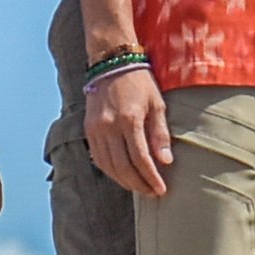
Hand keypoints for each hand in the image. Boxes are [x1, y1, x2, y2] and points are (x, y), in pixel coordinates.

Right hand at [86, 67, 172, 198]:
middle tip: (152, 192)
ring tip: (139, 187)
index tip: (161, 189)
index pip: (140, 159)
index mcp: (129, 119)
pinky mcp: (89, 130)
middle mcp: (109, 126)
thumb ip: (160, 134)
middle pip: (123, 167)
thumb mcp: (157, 104)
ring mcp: (96, 129)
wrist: (111, 62)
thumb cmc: (139, 82)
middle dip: (139, 184)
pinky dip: (111, 171)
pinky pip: (99, 158)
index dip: (151, 178)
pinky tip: (123, 175)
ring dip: (124, 181)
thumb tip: (165, 162)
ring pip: (109, 166)